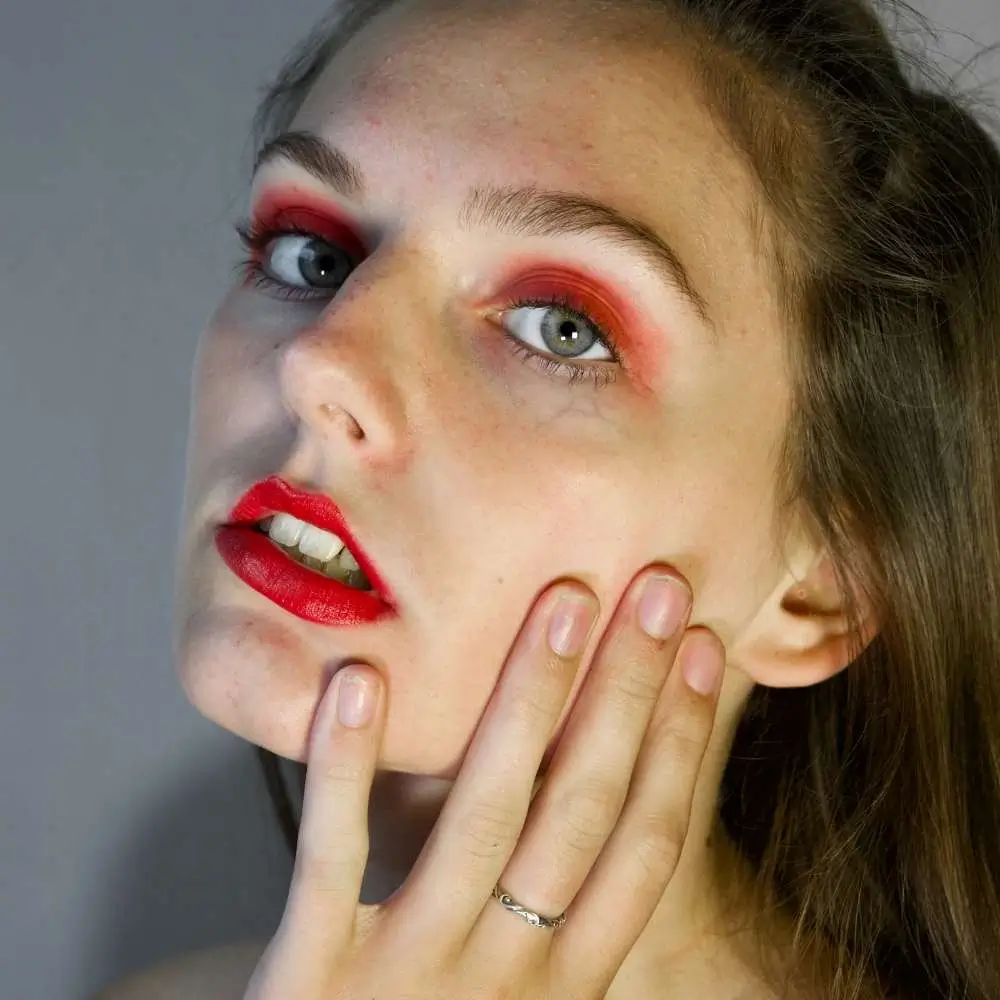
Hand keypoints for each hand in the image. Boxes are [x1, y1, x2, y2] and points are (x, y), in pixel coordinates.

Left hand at [244, 566, 724, 999]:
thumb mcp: (515, 987)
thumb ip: (552, 908)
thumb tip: (614, 782)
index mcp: (564, 979)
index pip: (642, 847)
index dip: (681, 745)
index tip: (707, 652)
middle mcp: (506, 979)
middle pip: (581, 814)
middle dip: (625, 694)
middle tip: (658, 590)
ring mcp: (409, 978)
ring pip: (481, 819)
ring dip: (527, 703)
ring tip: (560, 605)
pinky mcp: (311, 982)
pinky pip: (332, 861)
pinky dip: (346, 767)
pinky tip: (362, 679)